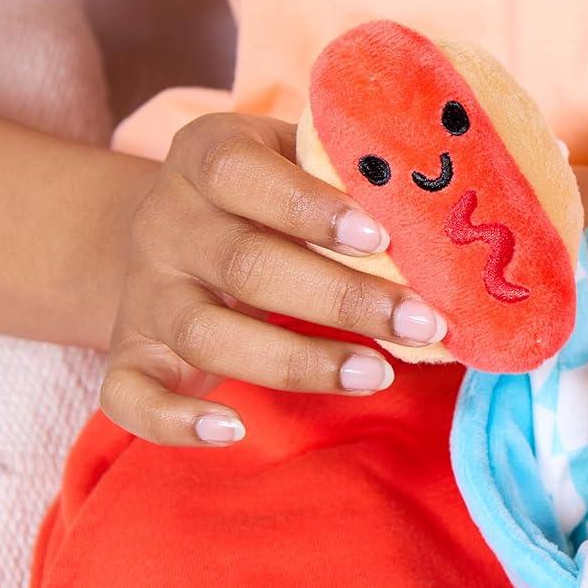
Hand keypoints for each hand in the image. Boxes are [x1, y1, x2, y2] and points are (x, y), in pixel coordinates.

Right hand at [101, 113, 446, 445]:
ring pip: (206, 334)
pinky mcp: (132, 353)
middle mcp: (168, 223)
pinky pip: (130, 394)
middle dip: (342, 300)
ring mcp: (146, 292)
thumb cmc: (273, 193)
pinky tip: (234, 429)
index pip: (243, 173)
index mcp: (207, 157)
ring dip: (297, 361)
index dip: (308, 206)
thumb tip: (458, 209)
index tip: (379, 236)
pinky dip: (174, 419)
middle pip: (246, 265)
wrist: (176, 227)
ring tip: (378, 374)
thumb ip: (353, 174)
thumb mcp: (300, 160)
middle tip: (421, 324)